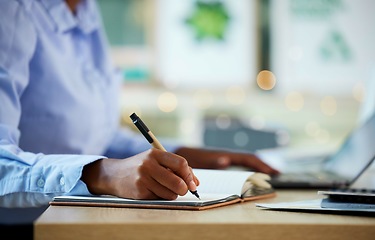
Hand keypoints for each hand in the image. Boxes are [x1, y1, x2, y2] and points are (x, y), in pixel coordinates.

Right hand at [81, 149, 198, 199]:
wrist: (114, 174)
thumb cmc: (140, 167)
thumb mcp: (156, 160)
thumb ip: (175, 168)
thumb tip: (195, 183)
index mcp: (155, 153)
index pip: (181, 164)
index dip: (190, 175)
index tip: (193, 183)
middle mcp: (148, 164)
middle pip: (178, 181)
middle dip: (184, 189)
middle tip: (184, 190)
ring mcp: (143, 178)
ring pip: (170, 193)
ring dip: (172, 194)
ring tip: (164, 188)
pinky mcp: (139, 191)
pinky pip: (159, 198)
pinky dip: (161, 197)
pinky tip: (152, 190)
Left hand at [174, 147, 279, 174]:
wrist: (180, 153)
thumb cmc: (190, 157)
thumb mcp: (200, 160)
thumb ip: (212, 160)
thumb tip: (226, 160)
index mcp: (226, 155)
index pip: (248, 159)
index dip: (261, 164)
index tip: (273, 171)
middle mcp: (228, 155)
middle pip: (250, 159)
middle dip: (263, 164)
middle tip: (277, 173)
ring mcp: (225, 158)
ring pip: (245, 161)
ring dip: (257, 166)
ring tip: (269, 173)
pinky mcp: (221, 161)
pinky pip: (238, 164)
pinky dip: (247, 168)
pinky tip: (250, 173)